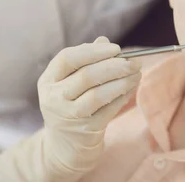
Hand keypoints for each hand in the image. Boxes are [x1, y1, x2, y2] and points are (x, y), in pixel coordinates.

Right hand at [0, 37, 140, 181]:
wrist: (65, 144)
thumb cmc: (71, 102)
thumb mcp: (70, 80)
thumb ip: (85, 59)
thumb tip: (104, 41)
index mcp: (48, 80)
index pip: (68, 58)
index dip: (93, 51)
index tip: (116, 48)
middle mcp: (54, 98)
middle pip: (86, 75)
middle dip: (114, 65)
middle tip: (134, 61)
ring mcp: (69, 116)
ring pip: (99, 94)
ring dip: (122, 81)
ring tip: (136, 73)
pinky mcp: (86, 130)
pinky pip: (109, 109)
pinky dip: (123, 96)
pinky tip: (131, 87)